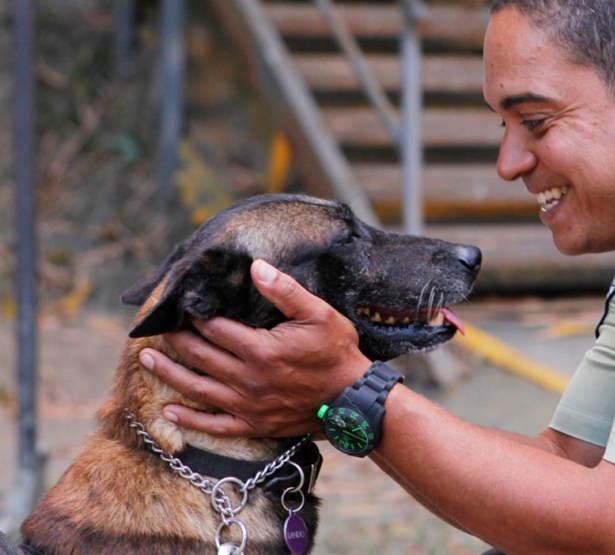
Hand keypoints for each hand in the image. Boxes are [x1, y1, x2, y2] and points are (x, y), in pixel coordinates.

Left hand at [140, 260, 372, 437]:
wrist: (353, 400)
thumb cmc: (338, 353)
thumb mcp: (320, 314)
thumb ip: (286, 291)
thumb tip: (257, 267)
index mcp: (261, 350)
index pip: (215, 328)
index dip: (195, 315)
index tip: (180, 304)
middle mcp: (248, 379)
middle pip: (200, 356)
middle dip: (176, 339)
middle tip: (156, 327)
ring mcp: (249, 405)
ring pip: (198, 388)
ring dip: (168, 374)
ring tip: (146, 359)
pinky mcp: (254, 424)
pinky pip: (215, 425)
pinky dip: (190, 420)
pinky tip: (169, 412)